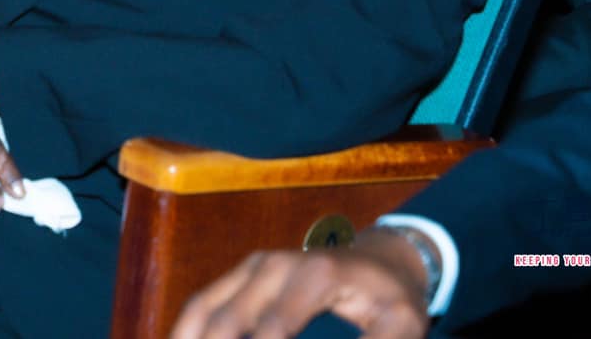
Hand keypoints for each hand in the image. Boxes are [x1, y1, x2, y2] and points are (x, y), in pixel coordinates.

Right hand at [171, 230, 432, 338]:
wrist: (381, 260)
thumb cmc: (393, 299)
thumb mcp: (403, 326)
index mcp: (312, 275)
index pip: (274, 329)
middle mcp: (272, 264)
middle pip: (228, 319)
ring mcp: (251, 266)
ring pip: (204, 307)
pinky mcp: (241, 274)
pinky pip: (203, 302)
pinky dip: (187, 330)